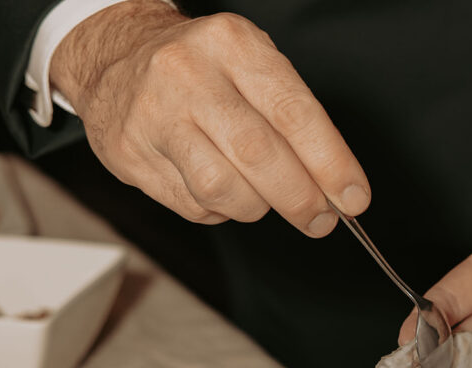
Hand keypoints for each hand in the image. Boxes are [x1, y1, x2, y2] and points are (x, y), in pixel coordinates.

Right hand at [50, 0, 368, 233]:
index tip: (354, 197)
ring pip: (222, 189)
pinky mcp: (129, 154)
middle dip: (300, 198)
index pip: (293, 113)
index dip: (330, 163)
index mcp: (231, 44)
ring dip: (255, 207)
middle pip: (258, 155)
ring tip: (261, 196)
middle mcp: (187, 74)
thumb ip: (296, 121)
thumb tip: (337, 188)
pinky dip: (219, 209)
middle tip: (319, 218)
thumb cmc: (205, 69)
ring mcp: (152, 114)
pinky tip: (219, 188)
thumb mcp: (254, 66)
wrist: (117, 58)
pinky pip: (192, 205)